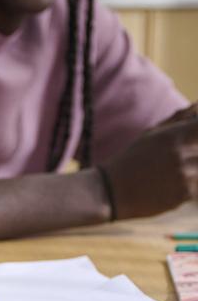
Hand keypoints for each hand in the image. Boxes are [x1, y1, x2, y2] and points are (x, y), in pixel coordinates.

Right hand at [103, 104, 197, 219]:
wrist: (111, 191)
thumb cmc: (131, 161)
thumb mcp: (150, 135)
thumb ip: (177, 120)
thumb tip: (197, 106)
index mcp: (175, 135)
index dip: (197, 131)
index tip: (192, 141)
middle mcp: (182, 152)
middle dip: (195, 155)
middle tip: (183, 161)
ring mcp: (185, 173)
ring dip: (194, 174)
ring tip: (174, 177)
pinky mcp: (184, 194)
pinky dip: (190, 189)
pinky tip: (171, 190)